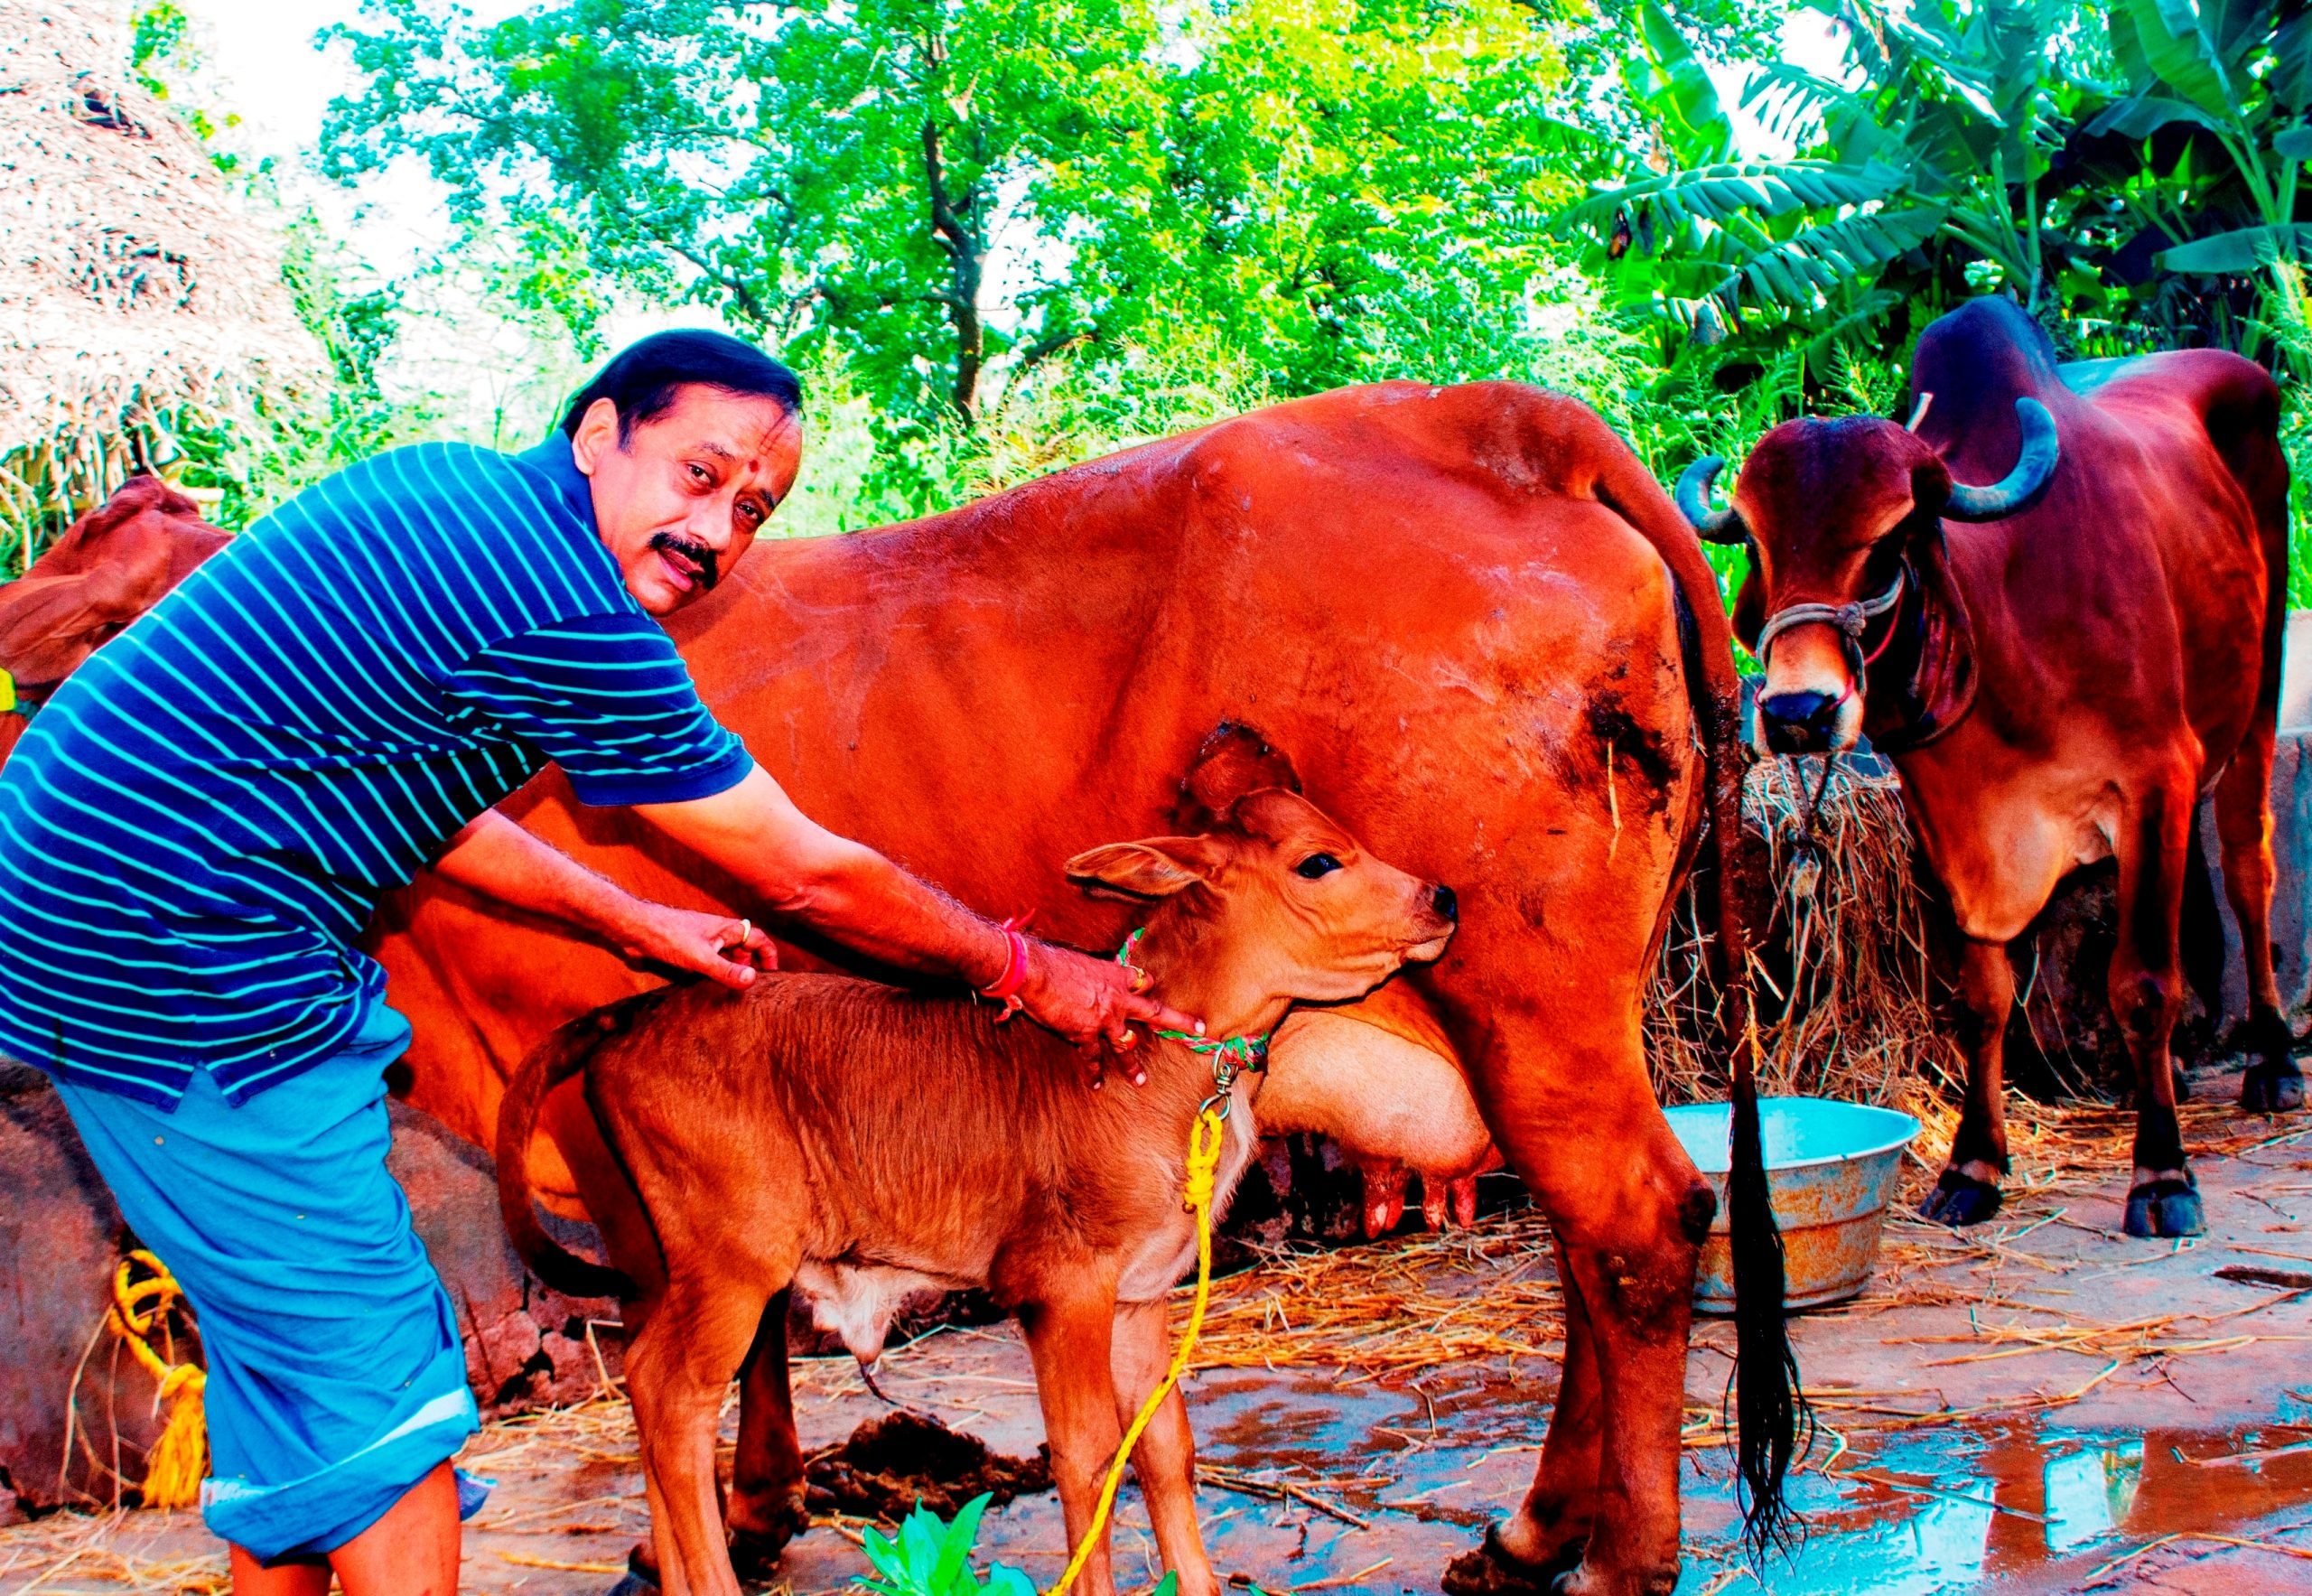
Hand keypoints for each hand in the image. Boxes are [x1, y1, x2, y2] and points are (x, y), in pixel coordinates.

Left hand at [615, 902, 776, 991]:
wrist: (633, 928)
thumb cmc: (667, 936)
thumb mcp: (701, 958)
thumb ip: (726, 971)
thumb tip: (752, 981)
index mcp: (726, 929)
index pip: (758, 939)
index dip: (768, 955)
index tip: (772, 974)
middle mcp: (716, 933)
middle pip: (742, 949)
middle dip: (749, 967)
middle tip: (749, 988)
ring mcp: (700, 941)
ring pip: (723, 956)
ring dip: (728, 971)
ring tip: (729, 992)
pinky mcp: (684, 950)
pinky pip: (706, 962)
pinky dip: (711, 974)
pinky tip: (705, 988)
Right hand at [1015, 942, 1203, 1087]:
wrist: (1036, 972)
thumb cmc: (1051, 961)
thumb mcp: (1077, 961)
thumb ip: (1085, 972)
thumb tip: (1077, 973)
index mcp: (1115, 975)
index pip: (1141, 981)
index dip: (1145, 987)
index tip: (1149, 990)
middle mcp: (1117, 998)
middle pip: (1155, 1012)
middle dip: (1179, 1021)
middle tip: (1199, 1029)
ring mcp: (1105, 1018)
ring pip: (1126, 1045)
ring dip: (1132, 1065)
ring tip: (1140, 1081)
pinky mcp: (1085, 1034)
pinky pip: (1093, 1057)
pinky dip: (1093, 1072)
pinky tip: (1096, 1084)